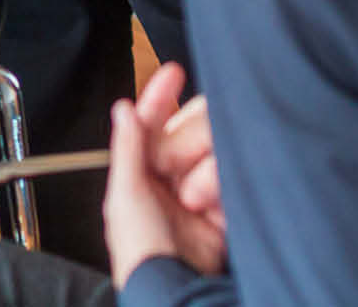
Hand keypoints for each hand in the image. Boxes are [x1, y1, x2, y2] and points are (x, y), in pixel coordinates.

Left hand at [104, 63, 228, 285]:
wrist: (175, 290)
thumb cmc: (140, 251)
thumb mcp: (126, 197)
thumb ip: (129, 149)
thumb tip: (124, 107)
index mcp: (140, 173)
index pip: (151, 124)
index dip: (160, 97)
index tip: (173, 72)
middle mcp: (170, 179)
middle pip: (188, 132)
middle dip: (186, 142)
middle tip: (178, 167)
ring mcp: (199, 193)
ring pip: (213, 150)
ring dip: (205, 171)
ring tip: (194, 199)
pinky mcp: (226, 210)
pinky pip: (233, 177)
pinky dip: (224, 185)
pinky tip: (214, 202)